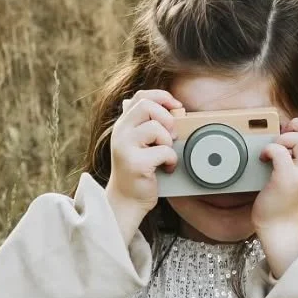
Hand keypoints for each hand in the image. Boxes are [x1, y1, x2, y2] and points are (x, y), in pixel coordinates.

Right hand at [104, 89, 181, 246]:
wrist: (126, 200)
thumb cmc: (138, 171)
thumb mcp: (138, 143)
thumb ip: (145, 124)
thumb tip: (167, 106)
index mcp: (123, 124)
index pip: (140, 96)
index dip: (162, 97)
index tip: (176, 108)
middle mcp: (120, 133)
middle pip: (147, 106)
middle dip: (167, 119)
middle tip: (171, 136)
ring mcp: (125, 147)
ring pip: (156, 128)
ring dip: (168, 142)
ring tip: (165, 154)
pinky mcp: (136, 163)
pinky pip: (164, 151)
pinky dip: (171, 160)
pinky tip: (166, 168)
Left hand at [253, 116, 297, 275]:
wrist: (280, 229)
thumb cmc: (285, 201)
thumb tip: (287, 132)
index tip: (289, 134)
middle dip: (296, 127)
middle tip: (282, 139)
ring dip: (282, 140)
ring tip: (273, 152)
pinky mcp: (286, 180)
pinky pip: (278, 151)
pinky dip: (268, 150)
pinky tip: (263, 159)